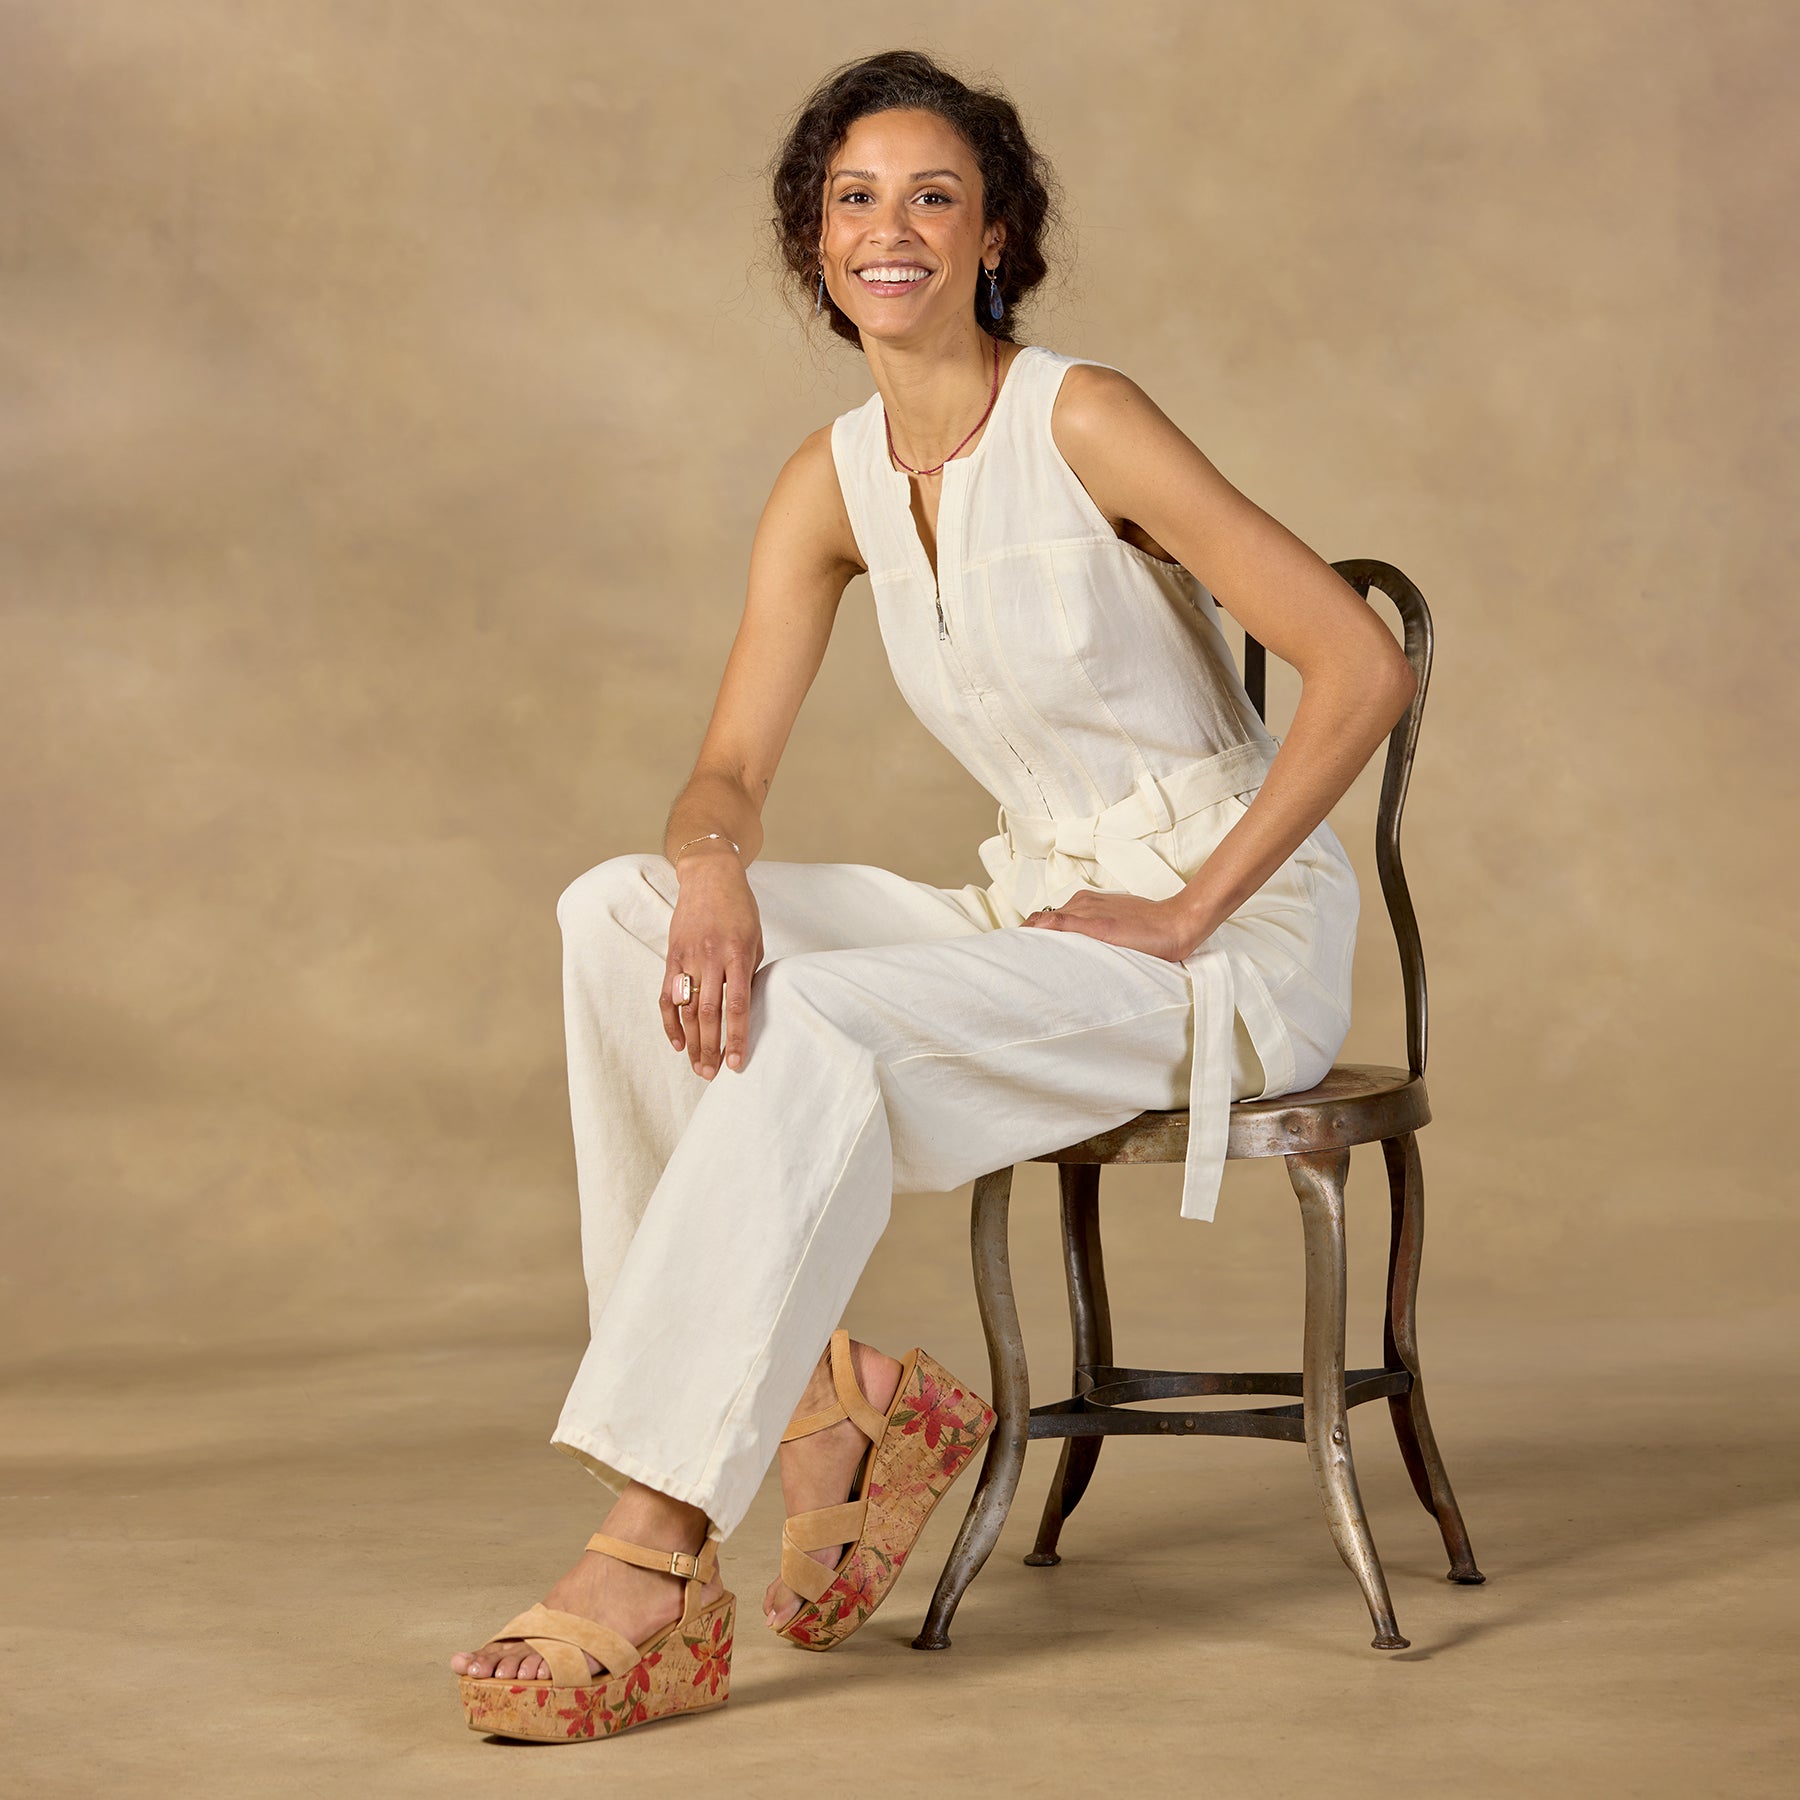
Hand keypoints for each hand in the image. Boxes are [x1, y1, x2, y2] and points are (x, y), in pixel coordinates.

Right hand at [662, 848, 763, 1078]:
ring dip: (692, 1042)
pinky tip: (678, 1043)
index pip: (737, 1005)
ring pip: (686, 1009)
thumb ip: (748, 975)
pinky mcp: (672, 956)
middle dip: (711, 1047)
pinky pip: (667, 995)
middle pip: (708, 1013)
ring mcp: (688, 957)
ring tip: (698, 1067)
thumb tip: (744, 1013)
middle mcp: (711, 957)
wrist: (710, 876)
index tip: (737, 1064)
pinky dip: (670, 1022)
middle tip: (713, 1075)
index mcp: (738, 954)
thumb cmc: (740, 909)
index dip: (737, 1037)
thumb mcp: (755, 939)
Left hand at [1018, 887, 1210, 961]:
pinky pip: (1060, 924)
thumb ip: (1093, 932)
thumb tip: (1075, 950)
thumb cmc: (1150, 927)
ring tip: (1015, 958)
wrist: (1175, 923)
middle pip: (1041, 919)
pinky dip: (1042, 933)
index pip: (1048, 917)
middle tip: (1011, 959)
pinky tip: (1031, 945)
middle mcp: (1081, 903)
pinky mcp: (1096, 923)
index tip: (1020, 951)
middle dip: (1025, 938)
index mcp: (1085, 902)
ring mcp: (1087, 911)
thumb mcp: (1115, 924)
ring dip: (1030, 938)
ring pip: (1046, 921)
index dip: (1032, 934)